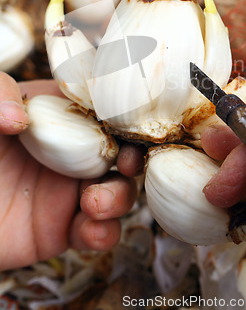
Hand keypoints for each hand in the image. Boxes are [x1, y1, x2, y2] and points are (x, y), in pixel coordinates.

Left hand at [0, 72, 145, 270]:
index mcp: (56, 114)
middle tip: (124, 163)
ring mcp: (68, 190)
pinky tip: (91, 229)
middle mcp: (70, 151)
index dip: (121, 113)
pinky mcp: (62, 228)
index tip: (129, 122)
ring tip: (94, 202)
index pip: (99, 107)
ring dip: (120, 197)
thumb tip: (21, 117)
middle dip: (131, 157)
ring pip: (117, 191)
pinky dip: (104, 232)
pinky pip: (97, 230)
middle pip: (118, 150)